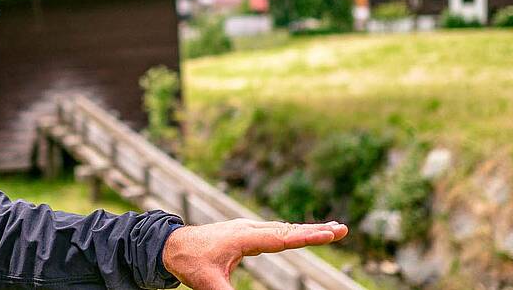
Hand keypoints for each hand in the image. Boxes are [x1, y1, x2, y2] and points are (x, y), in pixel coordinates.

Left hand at [161, 218, 348, 289]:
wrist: (171, 245)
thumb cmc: (189, 262)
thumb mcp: (208, 283)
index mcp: (243, 237)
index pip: (282, 238)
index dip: (308, 237)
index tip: (330, 233)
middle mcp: (248, 229)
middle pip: (288, 230)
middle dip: (315, 231)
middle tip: (342, 230)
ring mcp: (246, 229)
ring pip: (282, 229)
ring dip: (306, 230)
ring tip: (331, 230)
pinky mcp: (244, 234)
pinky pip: (274, 233)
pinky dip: (292, 233)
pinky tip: (302, 234)